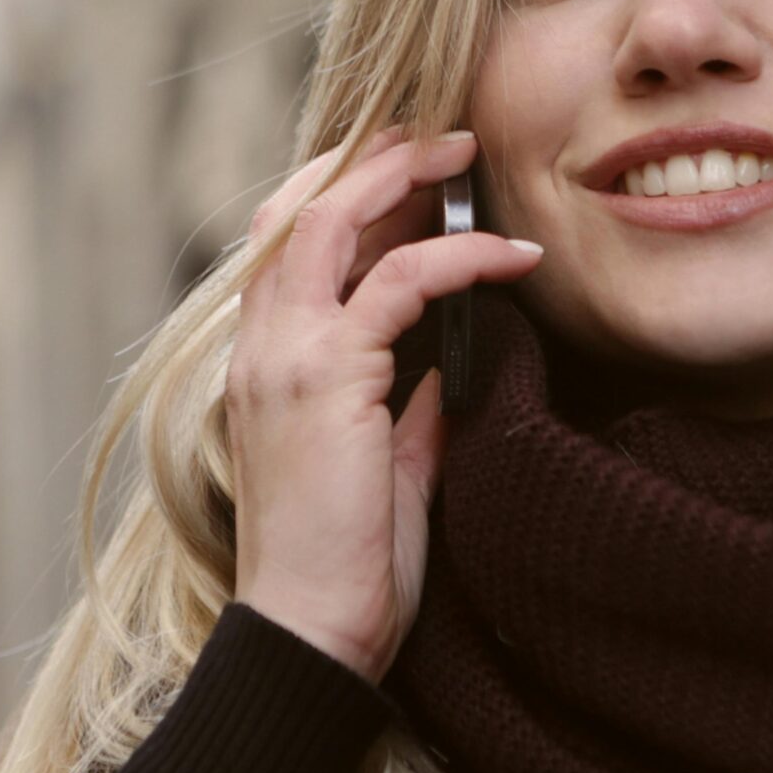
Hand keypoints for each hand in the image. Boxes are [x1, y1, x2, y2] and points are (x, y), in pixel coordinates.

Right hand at [227, 127, 543, 681]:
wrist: (310, 636)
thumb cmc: (346, 571)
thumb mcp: (386, 469)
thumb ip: (408, 409)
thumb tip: (448, 364)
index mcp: (266, 367)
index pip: (289, 247)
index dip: (345, 193)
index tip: (410, 174)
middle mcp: (260, 348)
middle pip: (299, 210)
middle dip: (370, 160)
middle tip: (439, 136)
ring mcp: (284, 358)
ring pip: (333, 220)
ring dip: (403, 176)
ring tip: (465, 157)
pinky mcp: (326, 377)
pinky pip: (400, 280)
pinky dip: (460, 254)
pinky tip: (512, 256)